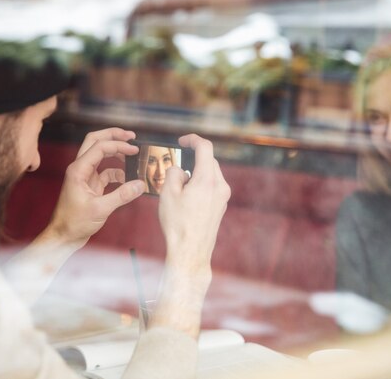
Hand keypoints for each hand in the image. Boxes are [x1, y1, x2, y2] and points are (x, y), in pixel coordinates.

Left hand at [45, 128, 145, 247]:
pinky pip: (105, 171)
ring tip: (132, 153)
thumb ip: (122, 195)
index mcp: (78, 170)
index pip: (100, 147)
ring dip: (116, 151)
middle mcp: (80, 168)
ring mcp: (85, 176)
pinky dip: (117, 171)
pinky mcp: (91, 185)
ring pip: (100, 154)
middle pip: (95, 141)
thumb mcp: (100, 209)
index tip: (134, 149)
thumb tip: (140, 184)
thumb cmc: (75, 223)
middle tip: (131, 136)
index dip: (118, 145)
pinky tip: (128, 177)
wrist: (64, 236)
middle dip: (113, 136)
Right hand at [158, 134, 230, 276]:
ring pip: (211, 173)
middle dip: (193, 158)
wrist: (190, 252)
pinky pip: (212, 186)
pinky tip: (187, 196)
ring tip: (179, 186)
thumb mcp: (168, 194)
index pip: (205, 148)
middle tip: (176, 165)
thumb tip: (180, 170)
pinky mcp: (221, 206)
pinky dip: (200, 183)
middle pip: (209, 160)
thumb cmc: (178, 225)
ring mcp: (223, 197)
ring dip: (196, 172)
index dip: (193, 139)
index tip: (182, 141)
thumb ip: (173, 173)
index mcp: (207, 180)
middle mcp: (220, 186)